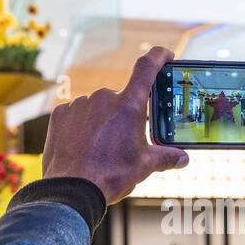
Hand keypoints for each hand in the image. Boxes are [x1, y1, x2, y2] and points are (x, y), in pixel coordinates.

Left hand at [43, 46, 188, 203]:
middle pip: (121, 98)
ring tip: (101, 148)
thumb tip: (183, 158)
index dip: (158, 56)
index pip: (147, 68)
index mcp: (128, 105)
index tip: (165, 55)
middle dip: (125, 114)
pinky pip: (77, 114)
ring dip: (102, 121)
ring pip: (98, 107)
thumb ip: (165, 157)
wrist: (72, 189)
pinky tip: (83, 145)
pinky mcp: (61, 113)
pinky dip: (82, 125)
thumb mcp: (144, 166)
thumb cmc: (111, 175)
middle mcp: (104, 98)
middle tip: (125, 139)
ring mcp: (80, 104)